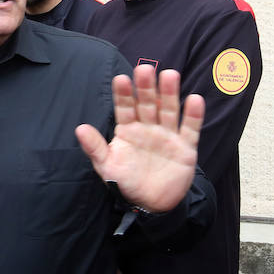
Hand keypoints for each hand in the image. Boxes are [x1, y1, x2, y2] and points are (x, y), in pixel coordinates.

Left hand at [75, 65, 203, 212]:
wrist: (150, 204)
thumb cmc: (125, 182)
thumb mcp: (107, 167)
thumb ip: (95, 147)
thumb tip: (79, 128)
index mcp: (128, 129)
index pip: (125, 108)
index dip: (123, 94)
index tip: (120, 79)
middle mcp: (148, 127)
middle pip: (148, 103)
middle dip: (146, 87)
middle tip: (145, 69)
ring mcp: (167, 135)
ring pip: (169, 110)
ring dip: (170, 93)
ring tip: (169, 75)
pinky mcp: (185, 147)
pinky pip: (190, 129)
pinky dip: (193, 116)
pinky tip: (194, 100)